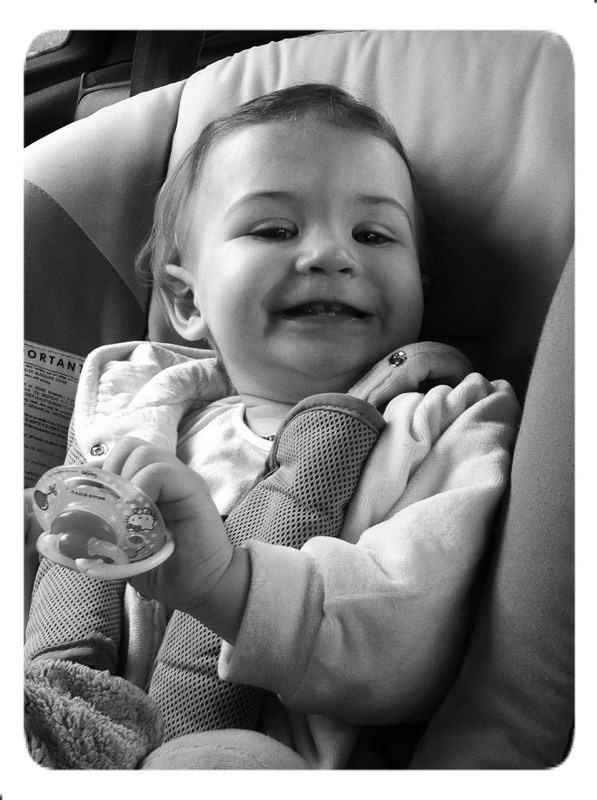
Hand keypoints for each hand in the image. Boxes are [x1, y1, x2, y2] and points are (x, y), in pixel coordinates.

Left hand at [102, 438, 249, 642]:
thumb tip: (52, 539)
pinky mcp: (192, 488)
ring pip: (142, 452)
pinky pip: (159, 471)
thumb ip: (95, 538)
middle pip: (128, 447)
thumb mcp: (120, 552)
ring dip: (126, 481)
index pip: (118, 457)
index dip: (99, 477)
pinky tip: (140, 515)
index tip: (92, 506)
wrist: (205, 588)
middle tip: (113, 509)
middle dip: (111, 474)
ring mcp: (181, 478)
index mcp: (151, 485)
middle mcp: (167, 475)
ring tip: (127, 513)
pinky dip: (142, 488)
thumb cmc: (166, 570)